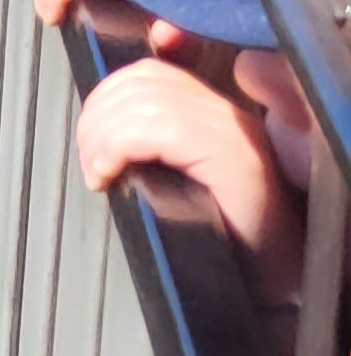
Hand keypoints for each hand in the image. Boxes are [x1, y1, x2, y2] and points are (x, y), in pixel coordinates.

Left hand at [75, 58, 306, 305]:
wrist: (264, 283)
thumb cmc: (215, 236)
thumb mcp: (173, 176)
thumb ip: (146, 140)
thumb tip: (93, 120)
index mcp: (214, 113)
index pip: (151, 72)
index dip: (107, 91)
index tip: (90, 134)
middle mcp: (231, 116)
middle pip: (143, 82)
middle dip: (97, 116)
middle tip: (92, 162)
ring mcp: (237, 136)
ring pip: (147, 102)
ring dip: (103, 135)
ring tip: (99, 173)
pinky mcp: (238, 163)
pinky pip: (162, 130)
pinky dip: (119, 147)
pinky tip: (109, 175)